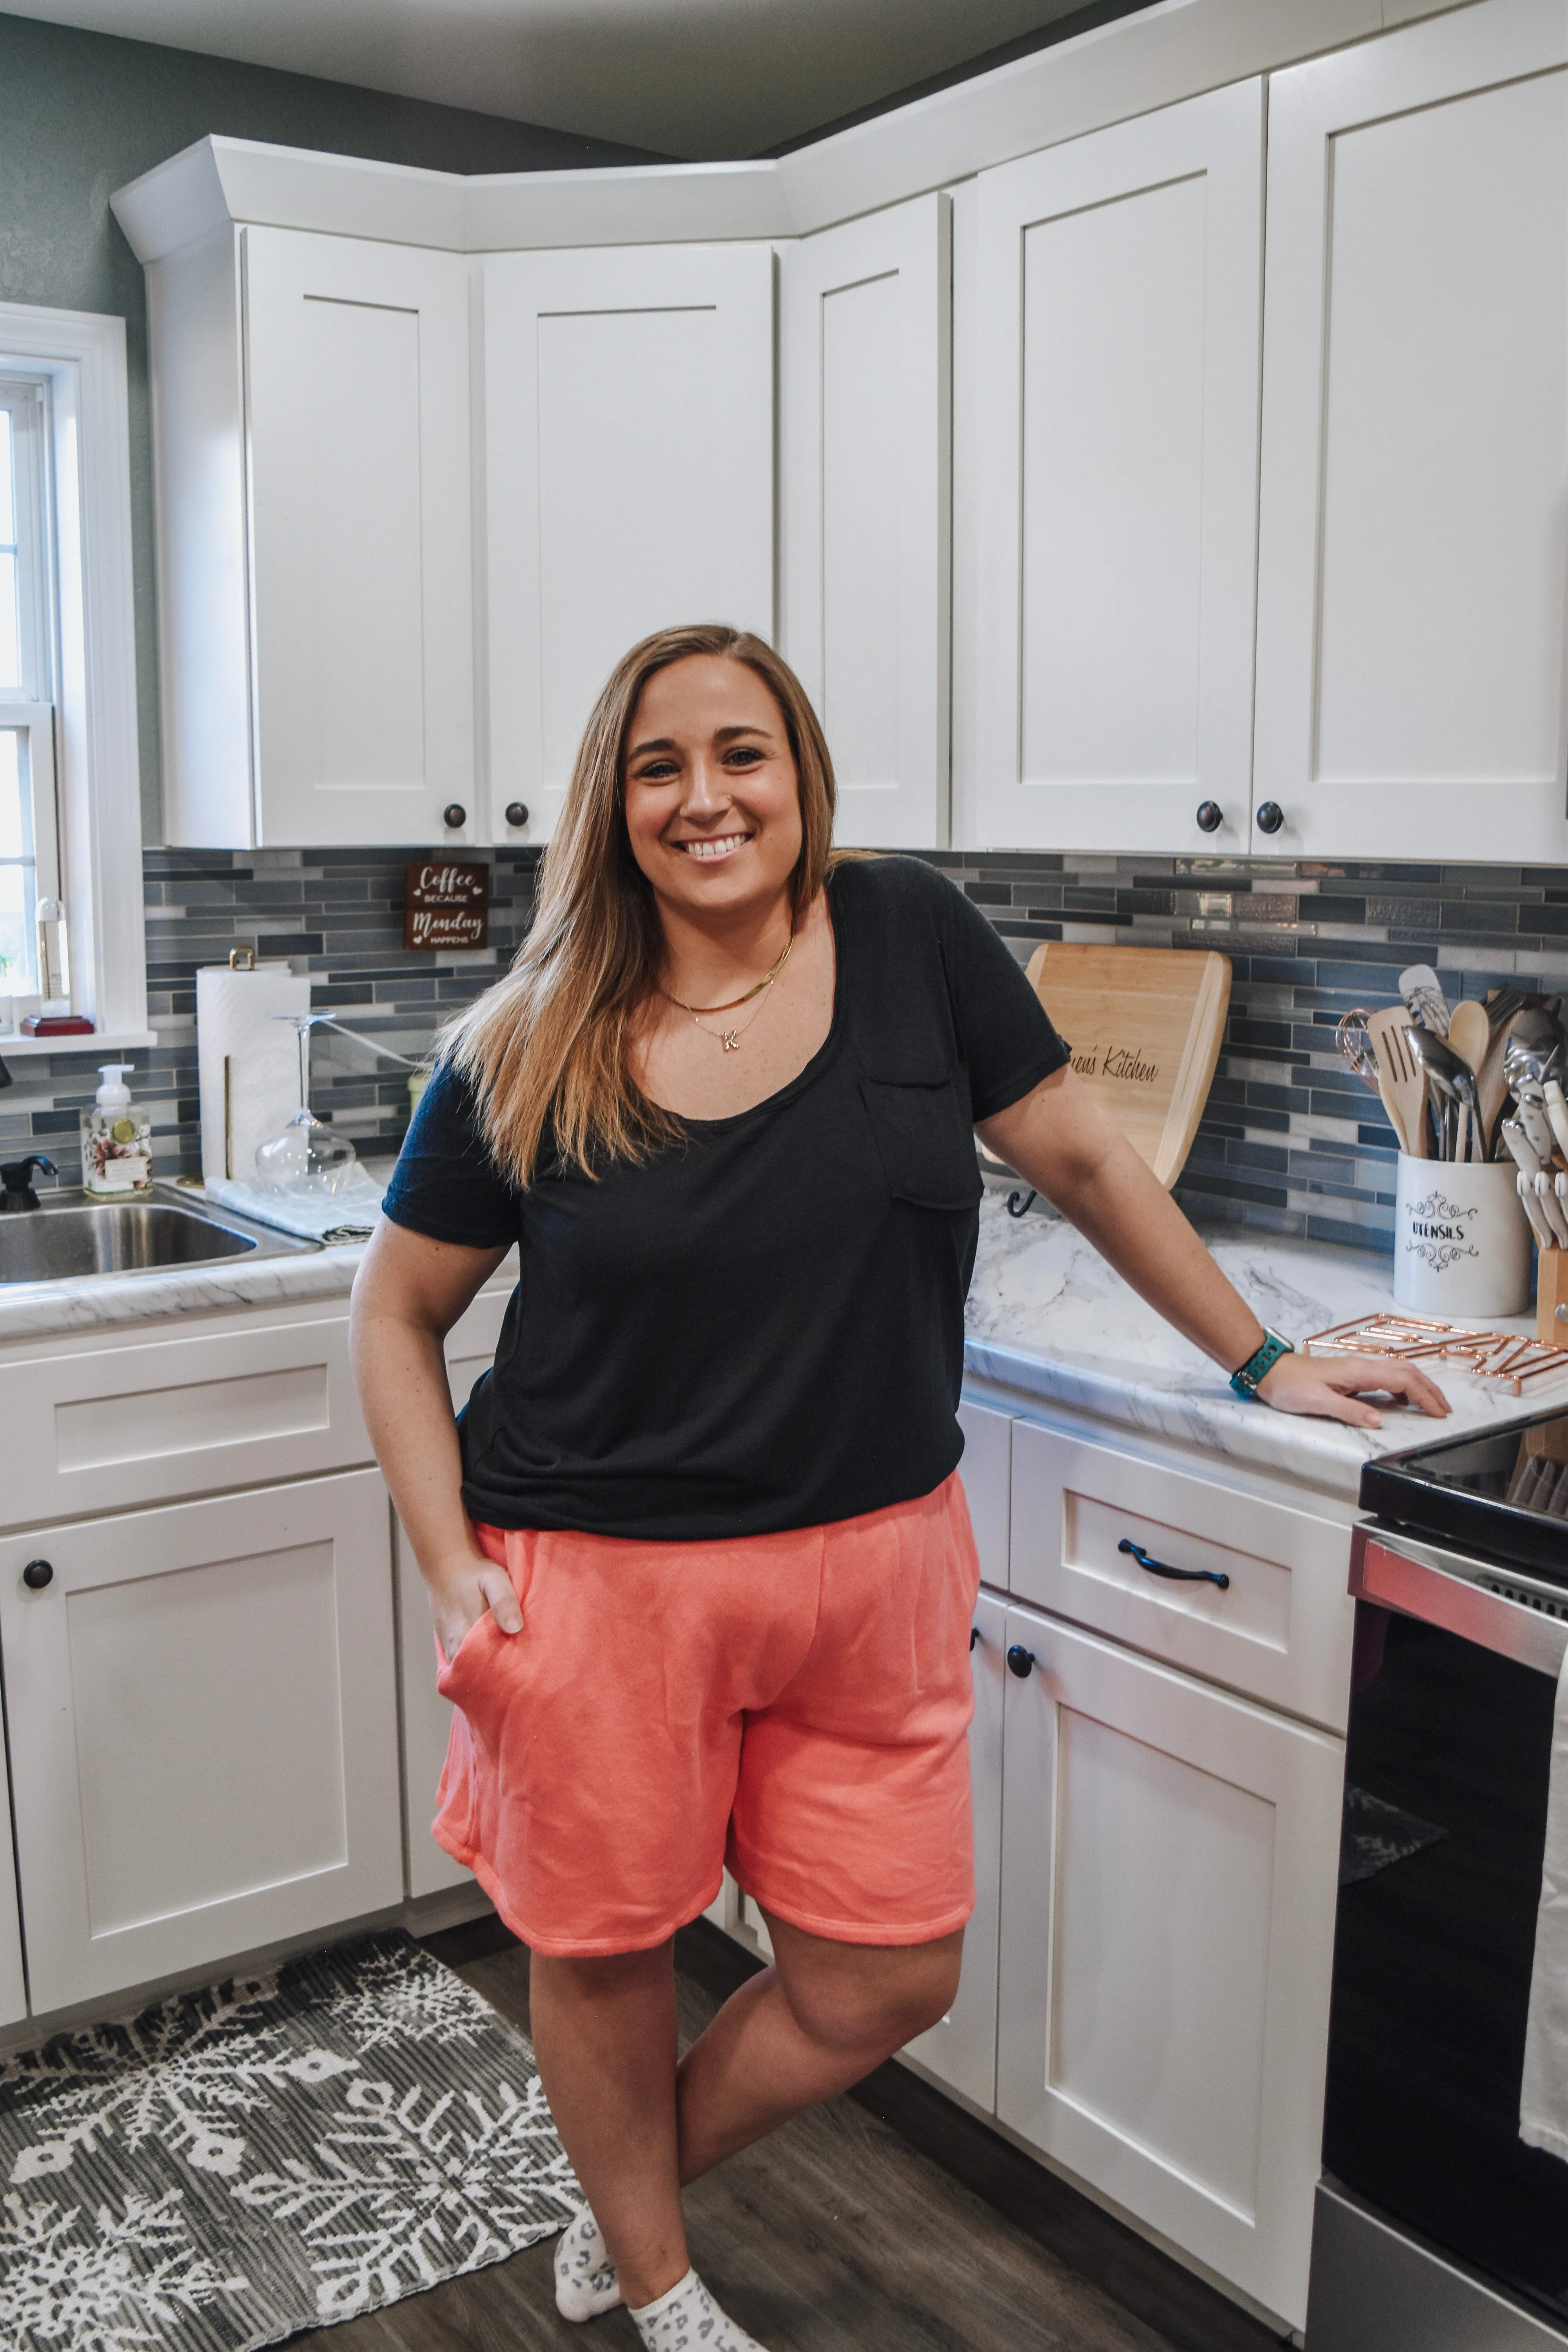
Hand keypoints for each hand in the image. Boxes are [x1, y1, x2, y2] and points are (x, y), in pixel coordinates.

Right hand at [427, 1552, 523, 1667]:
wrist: (446, 1565)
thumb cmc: (473, 1573)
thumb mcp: (495, 1579)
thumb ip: (504, 1602)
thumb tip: (514, 1628)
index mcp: (467, 1635)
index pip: (487, 1668)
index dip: (505, 1671)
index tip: (521, 1671)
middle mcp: (455, 1645)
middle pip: (478, 1672)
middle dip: (497, 1674)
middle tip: (518, 1673)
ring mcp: (449, 1646)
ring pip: (468, 1668)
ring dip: (485, 1669)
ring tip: (505, 1667)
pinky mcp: (447, 1642)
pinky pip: (460, 1661)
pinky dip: (474, 1662)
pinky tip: (489, 1657)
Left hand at [1255, 1349, 1449, 1429]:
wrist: (1272, 1371)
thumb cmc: (1291, 1386)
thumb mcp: (1318, 1403)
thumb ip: (1349, 1411)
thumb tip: (1379, 1421)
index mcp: (1359, 1372)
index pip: (1402, 1380)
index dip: (1424, 1396)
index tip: (1438, 1413)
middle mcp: (1362, 1366)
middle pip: (1407, 1372)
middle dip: (1429, 1390)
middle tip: (1445, 1410)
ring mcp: (1357, 1369)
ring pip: (1398, 1373)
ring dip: (1418, 1387)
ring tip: (1431, 1406)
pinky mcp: (1351, 1375)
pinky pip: (1385, 1378)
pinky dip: (1402, 1388)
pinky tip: (1402, 1402)